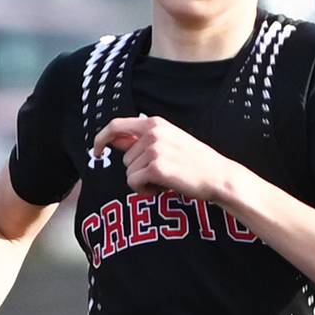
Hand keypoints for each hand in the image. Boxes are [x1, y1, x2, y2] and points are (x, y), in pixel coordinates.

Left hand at [91, 114, 229, 199]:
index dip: (101, 138)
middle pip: (125, 158)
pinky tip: (163, 188)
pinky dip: (145, 190)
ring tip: (167, 180)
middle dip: (139, 171)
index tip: (96, 151)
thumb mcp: (168, 142)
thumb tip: (113, 140)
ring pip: (129, 173)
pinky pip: (134, 183)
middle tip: (163, 174)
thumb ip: (140, 140)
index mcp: (155, 123)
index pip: (116, 125)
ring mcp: (154, 150)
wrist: (218, 176)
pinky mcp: (156, 168)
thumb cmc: (195, 162)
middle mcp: (152, 133)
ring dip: (144, 182)